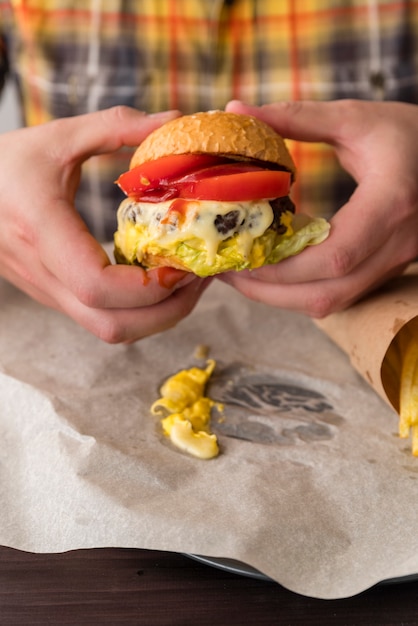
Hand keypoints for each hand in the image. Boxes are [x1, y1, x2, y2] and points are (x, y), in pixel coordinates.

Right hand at [0, 106, 208, 341]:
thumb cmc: (7, 163)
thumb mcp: (59, 137)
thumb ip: (116, 126)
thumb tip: (174, 119)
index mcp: (40, 229)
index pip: (96, 285)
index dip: (147, 287)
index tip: (182, 264)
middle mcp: (43, 272)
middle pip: (112, 326)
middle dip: (167, 312)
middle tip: (199, 279)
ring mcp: (47, 291)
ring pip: (110, 330)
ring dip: (157, 316)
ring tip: (186, 282)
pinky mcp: (55, 296)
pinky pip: (102, 318)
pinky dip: (138, 310)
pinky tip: (156, 280)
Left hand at [223, 99, 417, 315]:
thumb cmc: (408, 133)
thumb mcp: (355, 118)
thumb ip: (296, 117)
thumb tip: (235, 108)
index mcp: (391, 203)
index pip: (335, 254)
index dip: (283, 266)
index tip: (240, 257)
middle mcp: (396, 244)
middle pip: (328, 293)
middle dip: (270, 291)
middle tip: (228, 273)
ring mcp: (394, 262)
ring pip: (332, 302)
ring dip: (282, 297)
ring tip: (243, 277)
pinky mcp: (385, 269)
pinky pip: (340, 294)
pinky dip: (301, 291)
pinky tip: (275, 272)